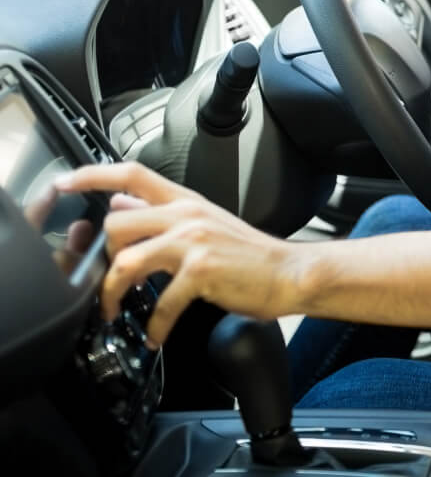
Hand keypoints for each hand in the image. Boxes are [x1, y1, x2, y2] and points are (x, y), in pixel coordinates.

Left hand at [55, 162, 300, 348]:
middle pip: (117, 221)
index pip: (132, 174)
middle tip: (106, 283)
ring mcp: (194, 241)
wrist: (288, 272)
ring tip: (116, 312)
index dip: (93, 175)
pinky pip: (159, 303)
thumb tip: (122, 201)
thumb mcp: (204, 222)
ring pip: (127, 260)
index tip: (64, 183)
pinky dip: (154, 327)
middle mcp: (187, 215)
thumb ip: (162, 212)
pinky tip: (156, 334)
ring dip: (112, 295)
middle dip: (102, 258)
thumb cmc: (248, 254)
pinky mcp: (202, 271)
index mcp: (186, 201)